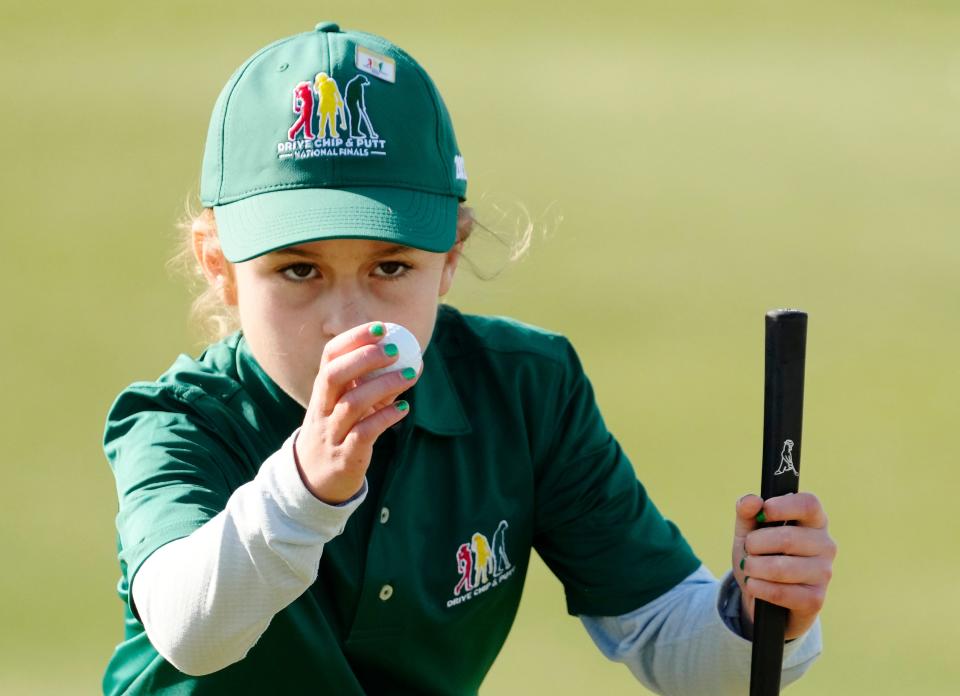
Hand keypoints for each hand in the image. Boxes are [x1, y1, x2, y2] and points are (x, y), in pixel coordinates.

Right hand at [294, 322, 418, 503]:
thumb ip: (374, 386)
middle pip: (334, 376)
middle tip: (395, 349)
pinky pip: (364, 434)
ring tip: (410, 374)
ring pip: (352, 404)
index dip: (353, 339)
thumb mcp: (350, 408)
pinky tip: (404, 408)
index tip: (381, 327)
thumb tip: (412, 361)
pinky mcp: (344, 456)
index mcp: (323, 392)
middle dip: (364, 358)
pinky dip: (385, 418)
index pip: (330, 356)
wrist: (314, 482)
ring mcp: (331, 433)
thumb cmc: (339, 434)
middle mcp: (323, 409)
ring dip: (383, 386)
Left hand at [731, 493, 836, 639]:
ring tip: (748, 567)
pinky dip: (758, 588)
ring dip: (754, 567)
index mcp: (813, 520)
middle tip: (748, 549)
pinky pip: (780, 592)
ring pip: (781, 568)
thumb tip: (751, 500)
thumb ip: (747, 513)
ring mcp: (824, 573)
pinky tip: (753, 585)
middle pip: (788, 538)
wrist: (765, 597)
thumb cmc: (761, 555)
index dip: (783, 506)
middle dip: (756, 544)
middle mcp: (825, 545)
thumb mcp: (749, 531)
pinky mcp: (815, 599)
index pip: (809, 504)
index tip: (764, 512)